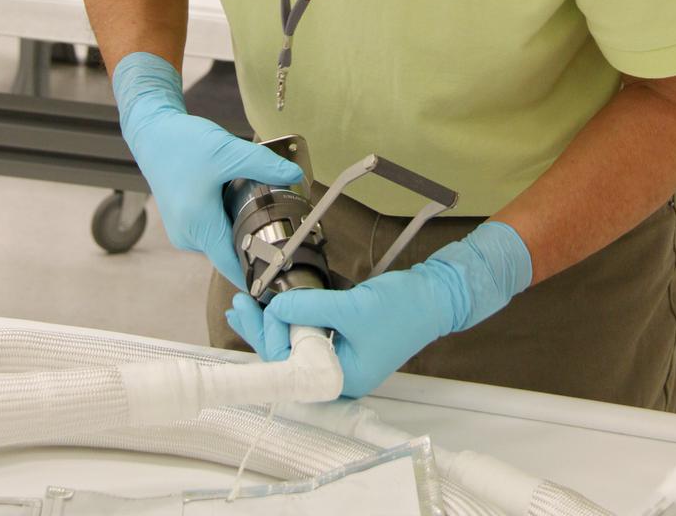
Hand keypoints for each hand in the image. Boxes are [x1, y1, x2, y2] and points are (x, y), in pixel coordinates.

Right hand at [112, 52, 302, 287]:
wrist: (152, 133)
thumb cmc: (182, 144)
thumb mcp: (228, 151)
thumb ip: (264, 165)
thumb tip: (296, 176)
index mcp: (198, 226)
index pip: (234, 267)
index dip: (260, 272)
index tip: (285, 270)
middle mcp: (187, 237)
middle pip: (232, 253)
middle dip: (257, 241)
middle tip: (285, 224)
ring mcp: (183, 231)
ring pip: (223, 240)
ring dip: (241, 228)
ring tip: (261, 206)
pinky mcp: (183, 223)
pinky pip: (212, 230)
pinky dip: (228, 220)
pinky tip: (237, 199)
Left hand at [226, 220, 531, 396]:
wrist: (436, 294)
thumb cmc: (402, 308)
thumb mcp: (350, 307)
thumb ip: (309, 308)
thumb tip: (274, 305)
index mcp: (341, 380)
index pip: (291, 368)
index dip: (270, 339)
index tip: (258, 311)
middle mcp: (337, 375)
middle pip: (288, 358)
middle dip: (262, 331)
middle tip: (239, 306)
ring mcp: (340, 358)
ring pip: (295, 344)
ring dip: (272, 323)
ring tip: (246, 305)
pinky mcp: (343, 339)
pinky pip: (308, 333)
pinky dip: (291, 318)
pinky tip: (274, 304)